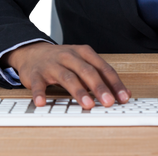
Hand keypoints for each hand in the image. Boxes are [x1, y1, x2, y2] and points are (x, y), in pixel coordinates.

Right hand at [1, 41, 130, 109]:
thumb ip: (101, 77)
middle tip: (108, 102)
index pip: (103, 68)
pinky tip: (42, 103)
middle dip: (99, 87)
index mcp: (83, 53)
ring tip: (87, 105)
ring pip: (67, 77)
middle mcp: (69, 56)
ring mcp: (52, 65)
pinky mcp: (36, 74)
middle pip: (87, 71)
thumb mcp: (83, 63)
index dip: (114, 83)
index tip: (123, 97)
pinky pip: (38, 84)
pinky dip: (40, 94)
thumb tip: (124, 93)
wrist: (33, 53)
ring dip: (78, 91)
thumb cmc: (62, 61)